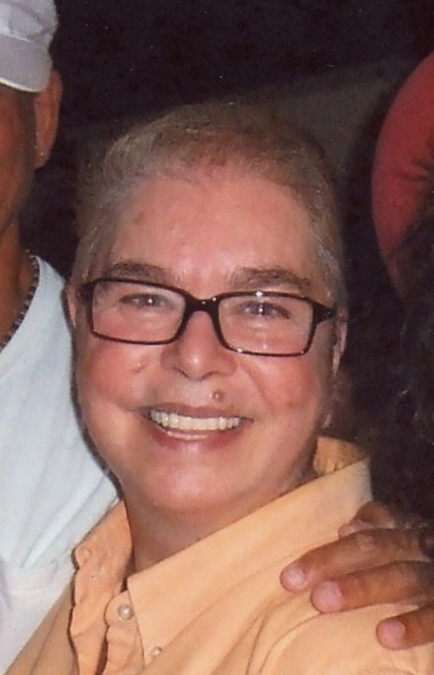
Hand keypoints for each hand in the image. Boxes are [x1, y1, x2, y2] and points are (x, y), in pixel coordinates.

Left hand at [280, 501, 433, 648]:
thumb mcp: (416, 535)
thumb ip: (387, 526)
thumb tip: (347, 526)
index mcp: (412, 533)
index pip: (363, 539)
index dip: (326, 554)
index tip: (288, 576)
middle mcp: (425, 548)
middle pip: (376, 550)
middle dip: (334, 565)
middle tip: (295, 584)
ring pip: (402, 577)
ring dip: (362, 588)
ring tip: (324, 601)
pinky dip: (415, 624)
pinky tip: (386, 635)